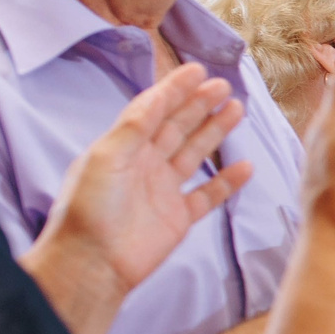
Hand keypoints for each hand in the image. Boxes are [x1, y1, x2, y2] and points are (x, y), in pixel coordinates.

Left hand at [38, 63, 252, 293]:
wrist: (93, 263)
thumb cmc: (90, 210)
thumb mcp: (105, 158)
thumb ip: (133, 127)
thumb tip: (156, 97)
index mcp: (123, 147)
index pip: (153, 110)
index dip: (174, 89)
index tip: (197, 70)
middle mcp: (144, 164)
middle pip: (177, 127)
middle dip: (199, 105)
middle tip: (222, 85)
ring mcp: (163, 190)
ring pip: (194, 153)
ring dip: (215, 132)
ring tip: (236, 110)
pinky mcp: (178, 217)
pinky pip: (208, 194)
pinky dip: (226, 180)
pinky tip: (244, 166)